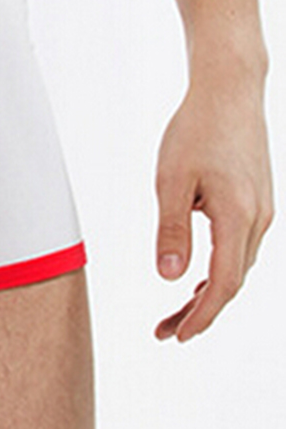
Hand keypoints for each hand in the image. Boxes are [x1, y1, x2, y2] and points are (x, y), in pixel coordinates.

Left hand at [153, 71, 272, 341]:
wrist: (229, 92)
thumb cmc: (196, 130)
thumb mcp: (171, 180)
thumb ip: (171, 229)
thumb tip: (169, 278)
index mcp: (237, 218)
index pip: (222, 285)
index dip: (200, 316)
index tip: (176, 336)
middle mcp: (257, 220)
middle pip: (231, 282)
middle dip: (200, 312)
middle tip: (165, 332)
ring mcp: (262, 211)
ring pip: (237, 266)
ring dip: (209, 292)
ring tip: (178, 311)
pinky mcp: (257, 201)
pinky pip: (240, 247)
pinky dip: (220, 268)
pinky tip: (199, 272)